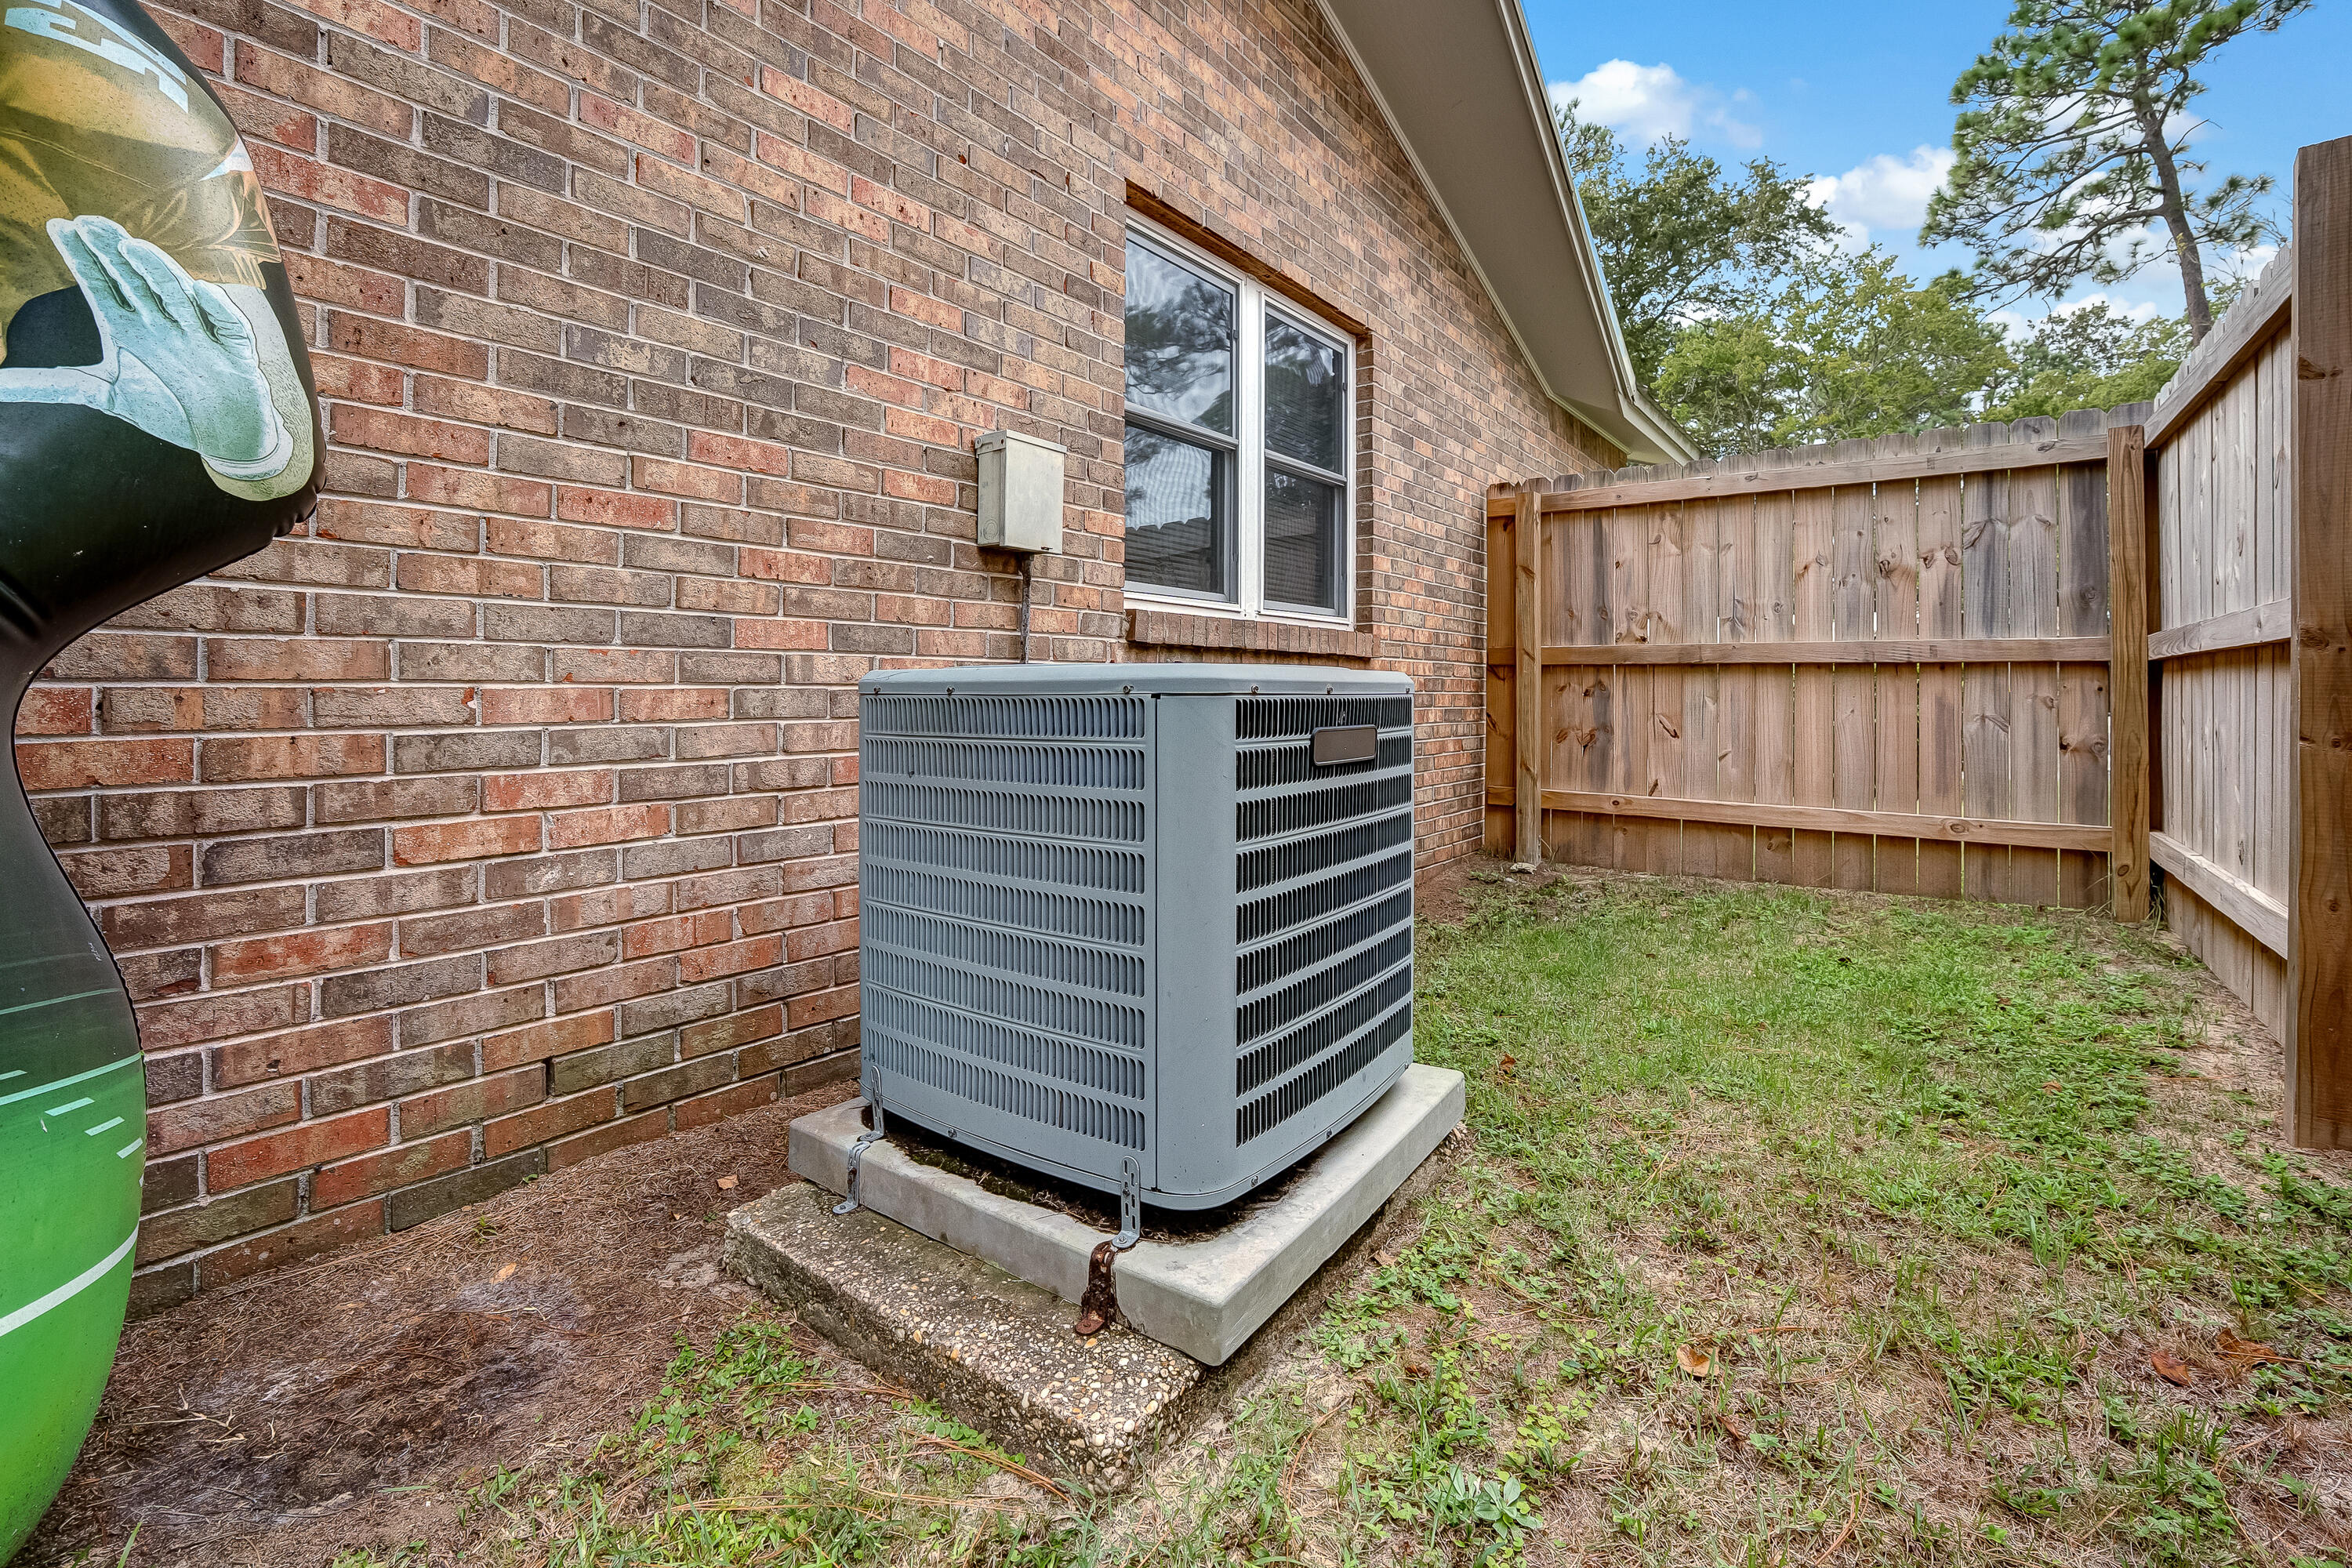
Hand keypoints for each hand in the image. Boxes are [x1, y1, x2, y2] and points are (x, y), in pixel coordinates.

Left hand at [0, 215, 290, 476]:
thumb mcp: (104, 394)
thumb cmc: (167, 406)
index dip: (81, 257)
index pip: (100, 284)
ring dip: (158, 272)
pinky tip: (201, 290)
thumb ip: (50, 385)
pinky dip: (217, 309)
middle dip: (112, 252)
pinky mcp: (236, 355)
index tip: (58, 225)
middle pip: (134, 280)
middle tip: (88, 223)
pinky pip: (228, 327)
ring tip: (133, 247)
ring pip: (177, 297)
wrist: (224, 434)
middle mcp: (162, 324)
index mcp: (130, 327)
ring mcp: (200, 336)